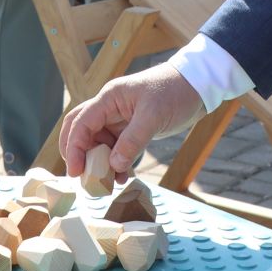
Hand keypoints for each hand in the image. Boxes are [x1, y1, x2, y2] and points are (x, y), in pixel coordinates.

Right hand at [59, 63, 205, 181]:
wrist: (198, 86)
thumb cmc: (174, 92)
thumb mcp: (153, 117)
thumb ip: (132, 141)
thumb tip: (113, 166)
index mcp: (109, 98)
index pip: (80, 123)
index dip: (74, 148)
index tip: (75, 172)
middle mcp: (109, 107)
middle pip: (80, 130)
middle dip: (77, 154)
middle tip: (81, 177)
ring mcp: (119, 118)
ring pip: (98, 142)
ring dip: (99, 162)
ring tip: (106, 183)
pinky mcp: (131, 129)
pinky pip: (115, 148)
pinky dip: (115, 163)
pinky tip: (122, 177)